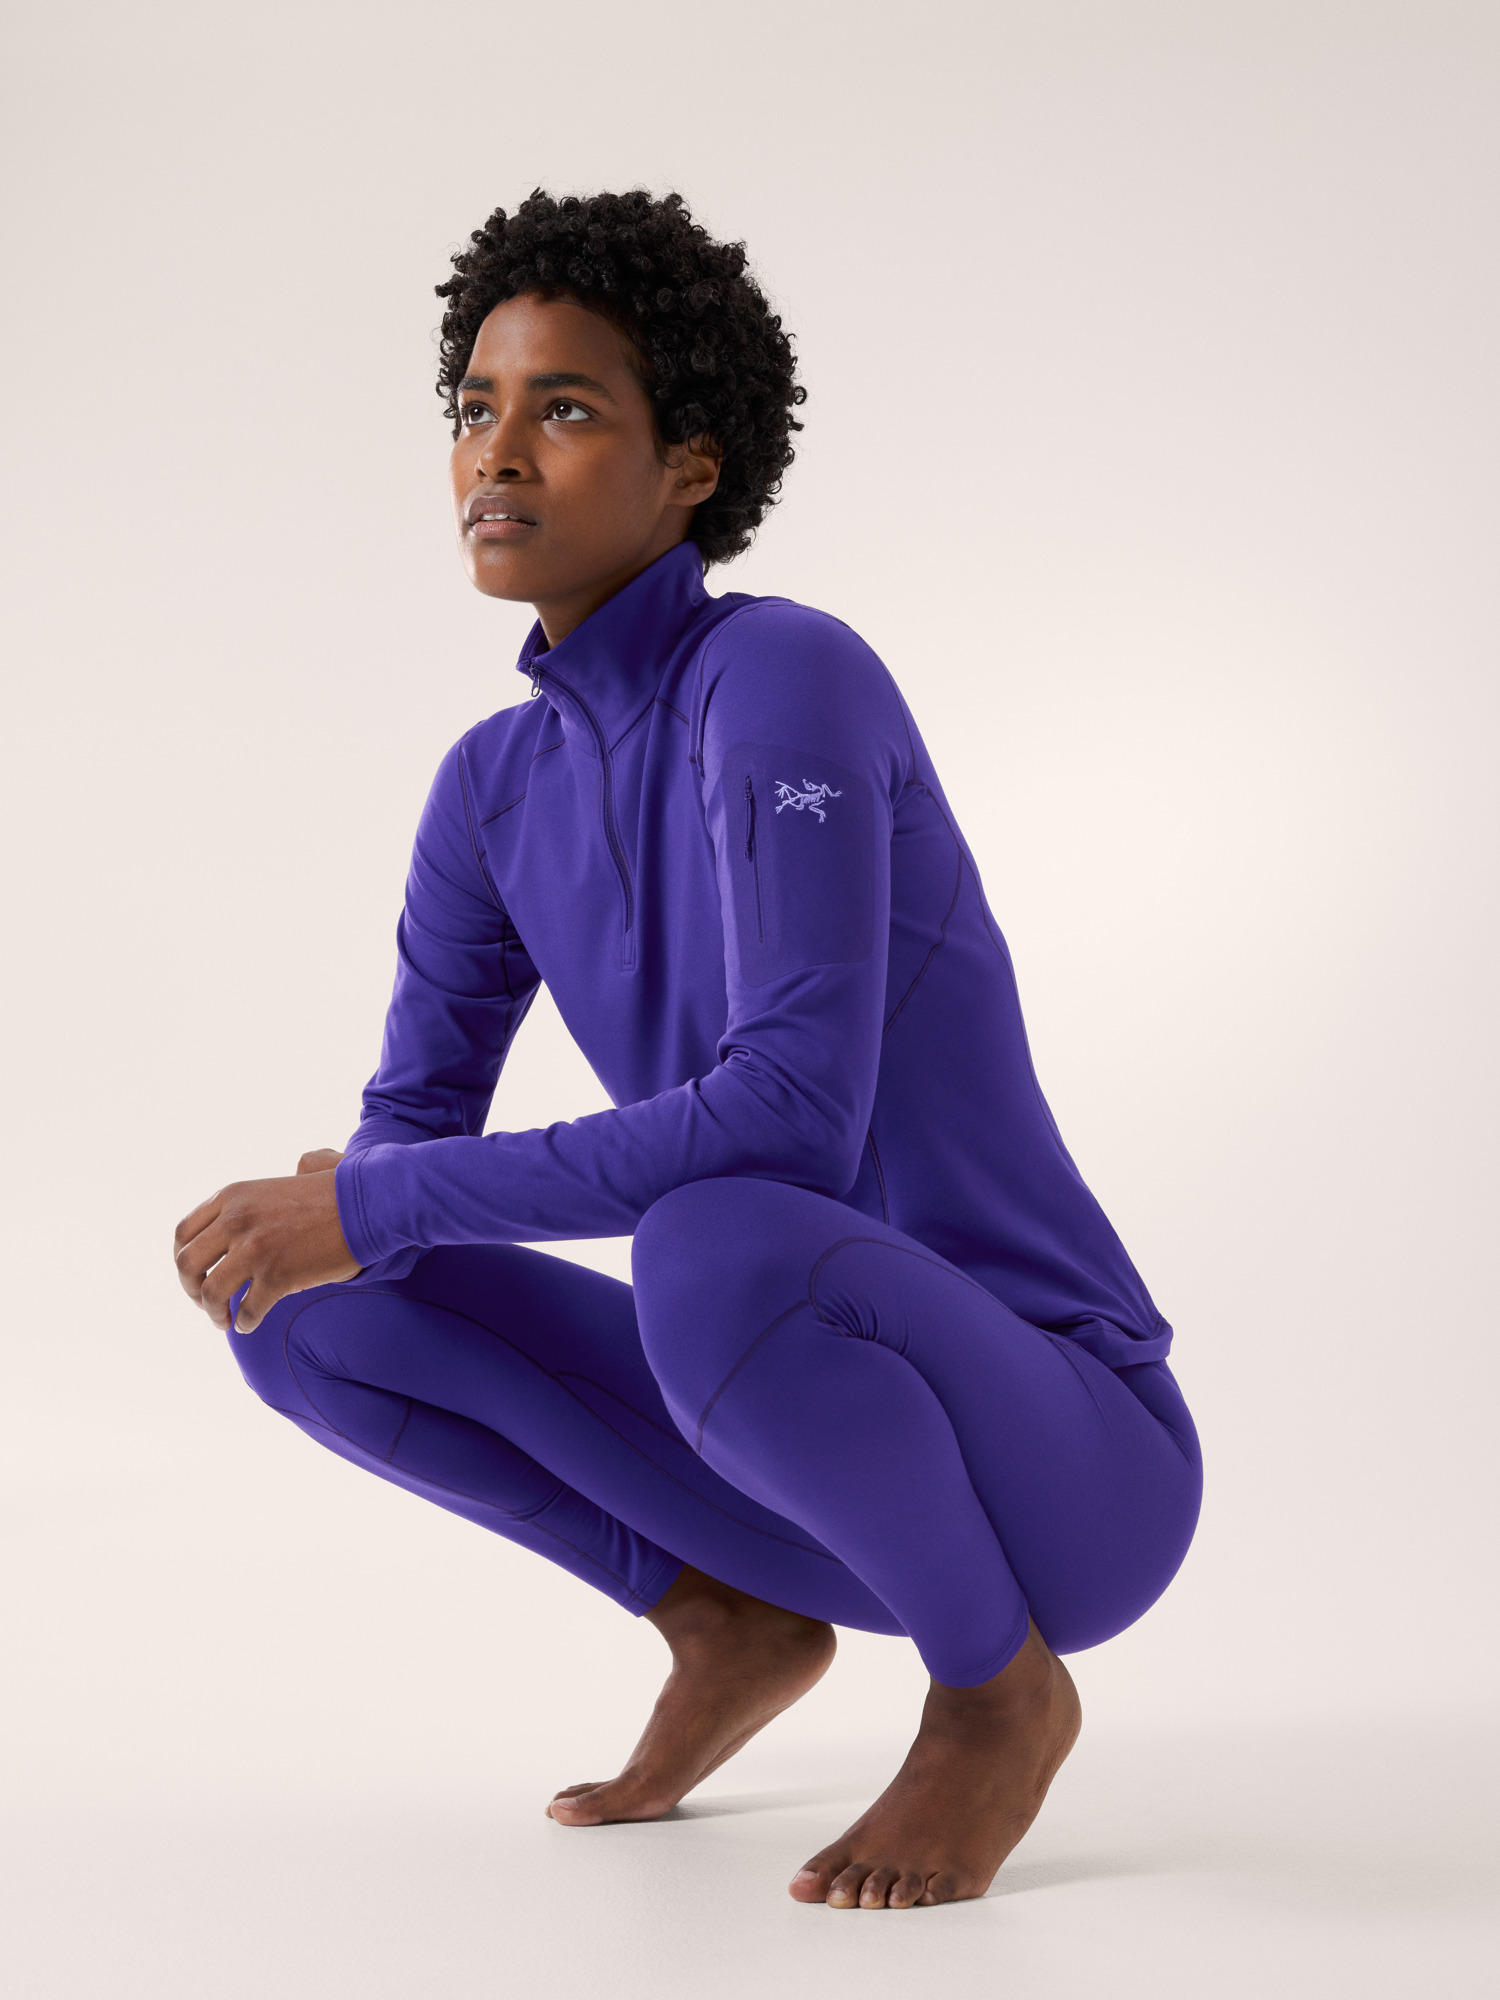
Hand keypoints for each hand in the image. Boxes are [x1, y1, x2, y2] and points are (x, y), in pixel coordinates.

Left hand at [174, 1151, 358, 1334]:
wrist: (367, 1204)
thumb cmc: (335, 1192)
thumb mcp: (280, 1179)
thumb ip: (263, 1192)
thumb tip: (256, 1204)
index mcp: (232, 1196)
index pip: (184, 1233)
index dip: (183, 1259)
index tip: (196, 1273)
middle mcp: (235, 1221)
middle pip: (187, 1265)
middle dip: (190, 1289)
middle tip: (205, 1301)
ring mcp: (254, 1250)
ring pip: (211, 1294)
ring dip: (213, 1313)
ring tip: (225, 1320)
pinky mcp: (277, 1278)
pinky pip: (247, 1312)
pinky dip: (245, 1322)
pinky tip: (250, 1322)